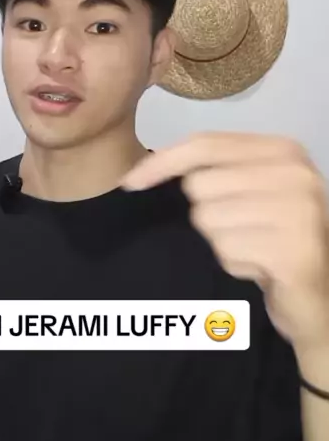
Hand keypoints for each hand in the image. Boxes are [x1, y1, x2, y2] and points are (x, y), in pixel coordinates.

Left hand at [120, 132, 328, 352]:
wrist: (320, 297)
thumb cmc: (273, 238)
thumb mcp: (247, 192)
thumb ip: (209, 171)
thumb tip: (141, 173)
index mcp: (283, 150)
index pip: (205, 144)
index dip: (162, 162)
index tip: (131, 182)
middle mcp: (296, 173)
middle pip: (200, 185)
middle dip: (206, 216)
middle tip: (242, 231)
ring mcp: (301, 211)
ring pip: (208, 221)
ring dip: (221, 244)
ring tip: (253, 249)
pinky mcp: (296, 251)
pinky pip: (226, 251)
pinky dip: (234, 265)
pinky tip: (259, 269)